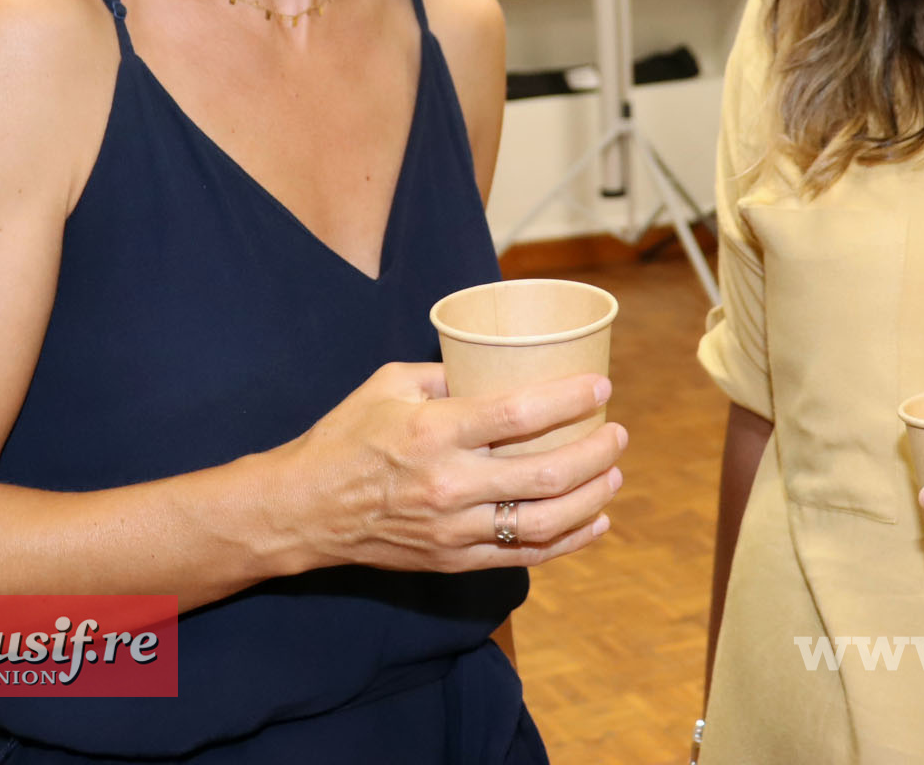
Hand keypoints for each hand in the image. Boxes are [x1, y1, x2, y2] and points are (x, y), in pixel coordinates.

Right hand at [281, 362, 625, 574]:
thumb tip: (496, 364)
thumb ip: (446, 373)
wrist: (305, 509)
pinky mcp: (454, 559)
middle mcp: (450, 483)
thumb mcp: (389, 383)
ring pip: (543, 520)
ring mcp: (454, 529)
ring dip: (591, 497)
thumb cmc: (347, 435)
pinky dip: (568, 540)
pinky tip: (595, 521)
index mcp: (435, 431)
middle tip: (618, 432)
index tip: (602, 386)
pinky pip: (524, 555)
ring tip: (614, 473)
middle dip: (595, 451)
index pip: (519, 414)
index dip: (570, 399)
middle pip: (545, 472)